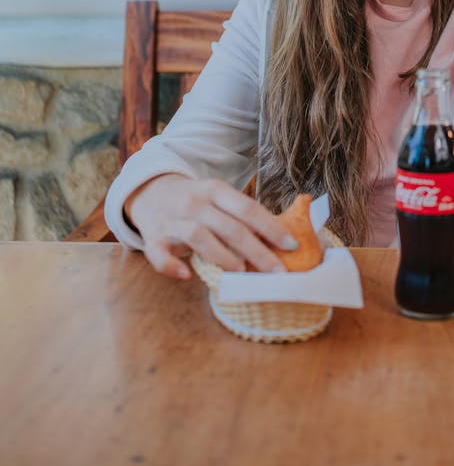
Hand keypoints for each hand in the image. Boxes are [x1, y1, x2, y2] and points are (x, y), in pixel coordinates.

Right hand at [125, 174, 298, 280]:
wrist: (150, 191)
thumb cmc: (196, 201)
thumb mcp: (217, 197)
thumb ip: (241, 215)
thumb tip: (279, 241)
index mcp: (215, 190)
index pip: (248, 208)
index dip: (270, 227)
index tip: (291, 245)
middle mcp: (195, 203)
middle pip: (229, 226)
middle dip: (256, 250)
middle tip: (277, 271)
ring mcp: (173, 221)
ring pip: (199, 236)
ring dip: (222, 255)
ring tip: (241, 272)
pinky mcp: (154, 239)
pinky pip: (160, 254)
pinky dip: (172, 266)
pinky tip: (187, 275)